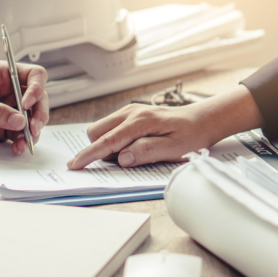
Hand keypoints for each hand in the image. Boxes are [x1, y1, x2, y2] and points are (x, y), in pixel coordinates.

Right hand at [67, 85, 264, 168]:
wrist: (203, 119)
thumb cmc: (191, 135)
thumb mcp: (173, 149)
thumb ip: (146, 152)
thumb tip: (121, 158)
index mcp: (141, 121)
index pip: (108, 140)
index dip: (90, 154)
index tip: (74, 165)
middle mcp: (132, 112)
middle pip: (97, 131)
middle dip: (98, 149)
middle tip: (121, 161)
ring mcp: (131, 111)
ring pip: (102, 128)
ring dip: (107, 144)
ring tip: (130, 153)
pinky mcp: (132, 113)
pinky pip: (112, 126)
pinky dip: (114, 139)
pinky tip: (131, 146)